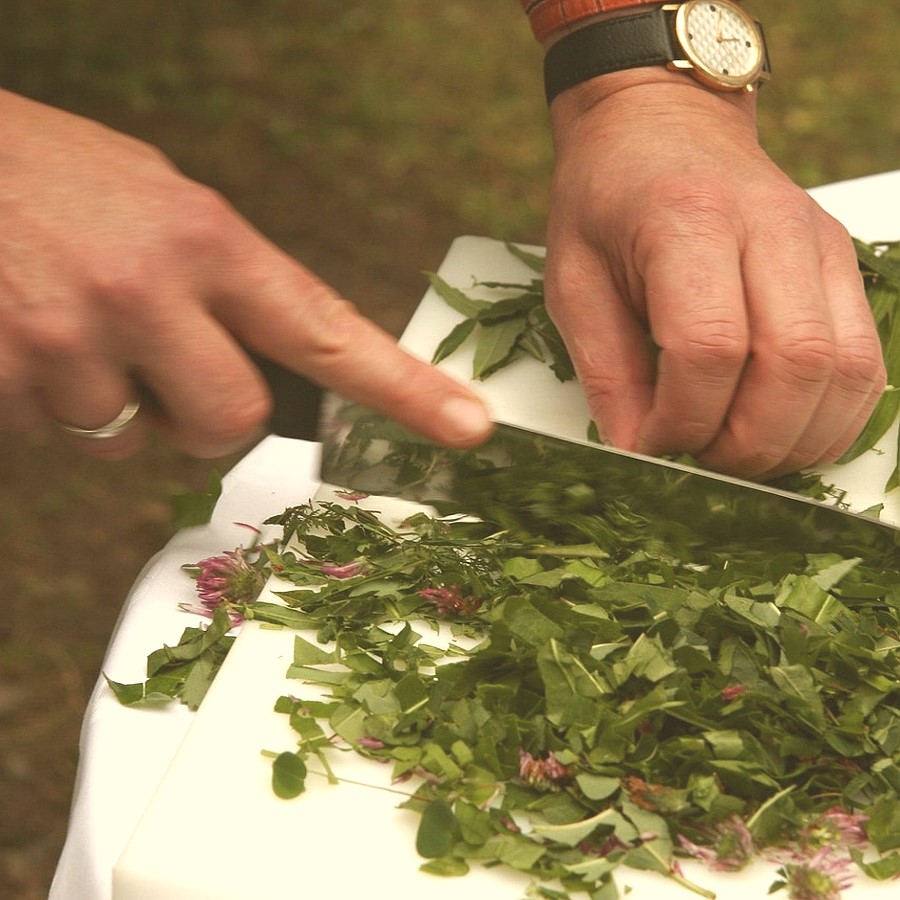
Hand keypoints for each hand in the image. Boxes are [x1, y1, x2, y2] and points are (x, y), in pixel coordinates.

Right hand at [0, 90, 490, 458]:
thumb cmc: (46, 173)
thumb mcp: (156, 199)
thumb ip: (220, 280)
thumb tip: (261, 357)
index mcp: (204, 239)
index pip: (326, 332)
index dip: (403, 389)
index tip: (465, 427)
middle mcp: (149, 292)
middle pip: (235, 422)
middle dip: (205, 416)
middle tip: (159, 365)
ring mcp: (73, 339)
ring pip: (132, 441)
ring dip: (113, 405)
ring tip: (65, 325)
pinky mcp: (8, 379)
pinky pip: (55, 437)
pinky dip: (44, 404)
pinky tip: (21, 338)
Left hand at [543, 71, 884, 479]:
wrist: (660, 125)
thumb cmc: (605, 202)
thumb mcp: (573, 282)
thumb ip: (605, 370)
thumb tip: (638, 452)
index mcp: (686, 220)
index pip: (710, 347)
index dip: (684, 419)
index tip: (652, 441)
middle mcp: (769, 227)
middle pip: (793, 365)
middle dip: (746, 443)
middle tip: (701, 461)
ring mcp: (819, 243)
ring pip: (845, 372)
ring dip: (794, 440)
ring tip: (738, 454)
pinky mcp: (843, 262)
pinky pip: (866, 363)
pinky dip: (830, 418)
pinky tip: (781, 433)